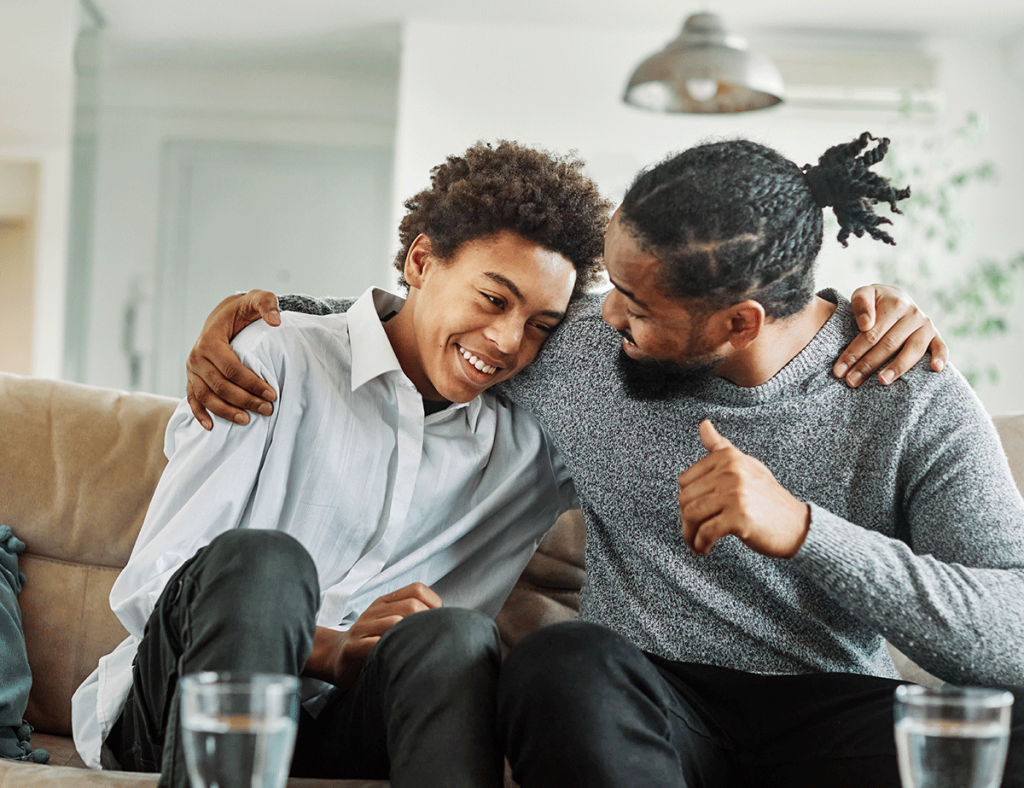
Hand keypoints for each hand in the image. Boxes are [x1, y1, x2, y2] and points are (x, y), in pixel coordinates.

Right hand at [186, 290, 282, 428]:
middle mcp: (196, 357)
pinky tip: (211, 427)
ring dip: (226, 411)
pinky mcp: (192, 379)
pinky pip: (192, 399)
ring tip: (247, 420)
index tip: (272, 393)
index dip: (252, 383)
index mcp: (210, 340)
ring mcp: (192, 370)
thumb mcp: (256, 300)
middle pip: (220, 386)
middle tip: (267, 409)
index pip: (231, 368)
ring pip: (206, 397)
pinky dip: (200, 414)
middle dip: (244, 400)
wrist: (223, 316)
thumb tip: (276, 321)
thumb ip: (267, 304)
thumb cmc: (242, 311)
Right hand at [304, 583, 441, 689]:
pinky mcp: (353, 648)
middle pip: (412, 605)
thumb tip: (447, 620)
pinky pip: (377, 645)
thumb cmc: (371, 641)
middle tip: (430, 641)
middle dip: (426, 623)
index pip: (417, 589)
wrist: (335, 656)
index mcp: (386, 601)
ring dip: (412, 638)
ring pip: (396, 623)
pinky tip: (400, 660)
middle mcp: (375, 610)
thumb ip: (412, 616)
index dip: (434, 605)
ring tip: (419, 652)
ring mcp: (362, 627)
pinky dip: (392, 651)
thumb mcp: (390, 621)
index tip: (436, 625)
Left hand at [678, 421, 809, 557]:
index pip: (685, 480)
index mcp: (728, 457)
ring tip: (697, 542)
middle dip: (685, 520)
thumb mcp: (746, 465)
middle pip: (685, 498)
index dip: (686, 499)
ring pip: (692, 515)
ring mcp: (735, 494)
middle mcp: (730, 471)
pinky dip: (701, 544)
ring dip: (690, 535)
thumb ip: (721, 447)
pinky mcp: (739, 517)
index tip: (694, 512)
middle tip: (694, 532)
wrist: (797, 525)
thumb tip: (703, 424)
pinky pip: (706, 532)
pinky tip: (705, 549)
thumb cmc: (768, 497)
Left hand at [833, 284, 947, 386]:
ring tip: (882, 381)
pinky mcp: (936, 336)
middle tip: (851, 381)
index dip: (854, 353)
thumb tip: (866, 324)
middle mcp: (913, 314)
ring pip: (912, 350)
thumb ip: (860, 303)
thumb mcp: (864, 294)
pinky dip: (941, 357)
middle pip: (888, 345)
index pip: (871, 334)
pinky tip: (936, 369)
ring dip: (898, 367)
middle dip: (867, 365)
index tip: (839, 370)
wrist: (895, 298)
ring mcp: (926, 326)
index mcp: (894, 304)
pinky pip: (941, 347)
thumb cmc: (875, 301)